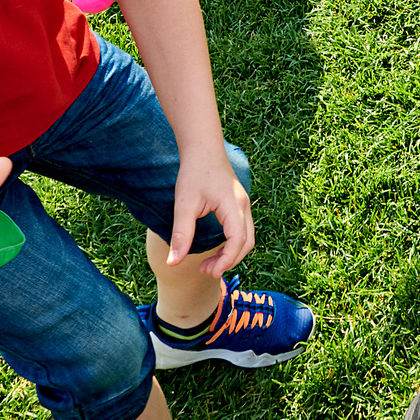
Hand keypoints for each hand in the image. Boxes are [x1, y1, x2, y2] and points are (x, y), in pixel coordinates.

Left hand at [165, 147, 253, 273]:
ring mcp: (243, 205)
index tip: (207, 272)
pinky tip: (214, 249)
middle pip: (247, 243)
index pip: (238, 240)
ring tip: (208, 263)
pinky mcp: (239, 205)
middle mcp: (244, 206)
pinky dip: (232, 245)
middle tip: (205, 270)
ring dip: (231, 254)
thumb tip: (172, 263)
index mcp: (233, 206)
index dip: (226, 260)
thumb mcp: (184, 204)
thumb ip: (181, 234)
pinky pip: (243, 231)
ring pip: (247, 238)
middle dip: (229, 261)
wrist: (203, 148)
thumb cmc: (194, 172)